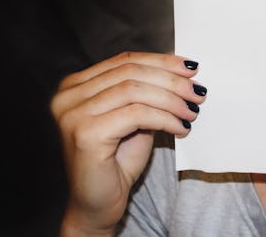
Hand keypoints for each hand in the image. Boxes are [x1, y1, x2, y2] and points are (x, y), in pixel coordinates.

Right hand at [50, 52, 205, 235]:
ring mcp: (73, 114)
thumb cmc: (117, 162)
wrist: (98, 205)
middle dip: (171, 80)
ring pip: (135, 91)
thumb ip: (147, 92)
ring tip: (192, 111)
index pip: (125, 61)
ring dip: (172, 100)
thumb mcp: (135, 117)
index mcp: (76, 86)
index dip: (162, 61)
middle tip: (198, 92)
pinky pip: (137, 114)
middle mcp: (68, 96)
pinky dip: (165, 118)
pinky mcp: (85, 134)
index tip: (192, 68)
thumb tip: (182, 70)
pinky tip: (181, 128)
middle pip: (130, 72)